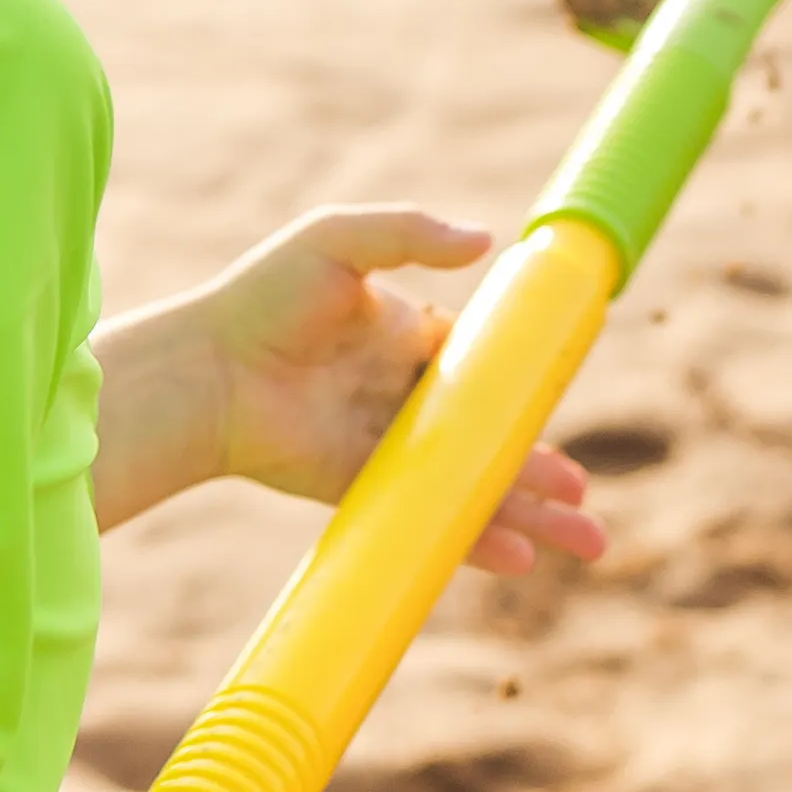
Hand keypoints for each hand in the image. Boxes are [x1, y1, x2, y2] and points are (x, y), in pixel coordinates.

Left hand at [90, 206, 607, 575]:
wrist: (204, 370)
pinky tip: (519, 557)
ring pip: (471, 484)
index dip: (524, 387)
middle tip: (587, 498)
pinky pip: (429, 517)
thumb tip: (488, 239)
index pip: (481, 365)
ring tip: (586, 542)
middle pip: (489, 437)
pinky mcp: (359, 489)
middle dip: (541, 467)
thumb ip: (408, 233)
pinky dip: (476, 539)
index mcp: (407, 333)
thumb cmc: (264, 295)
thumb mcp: (335, 241)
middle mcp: (401, 394)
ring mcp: (383, 447)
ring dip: (526, 512)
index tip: (565, 399)